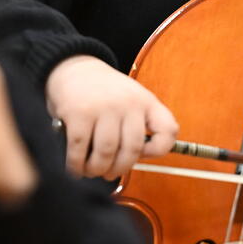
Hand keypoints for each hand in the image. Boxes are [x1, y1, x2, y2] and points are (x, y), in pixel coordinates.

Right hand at [45, 55, 177, 178]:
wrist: (74, 69)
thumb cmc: (104, 93)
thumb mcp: (132, 99)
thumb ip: (139, 125)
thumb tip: (138, 159)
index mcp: (146, 102)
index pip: (168, 130)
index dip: (159, 150)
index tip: (143, 155)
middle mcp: (128, 103)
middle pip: (132, 150)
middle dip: (118, 169)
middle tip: (108, 173)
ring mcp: (103, 107)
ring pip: (106, 153)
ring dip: (96, 169)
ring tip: (91, 170)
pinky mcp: (78, 113)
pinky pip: (79, 149)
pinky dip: (76, 164)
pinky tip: (76, 167)